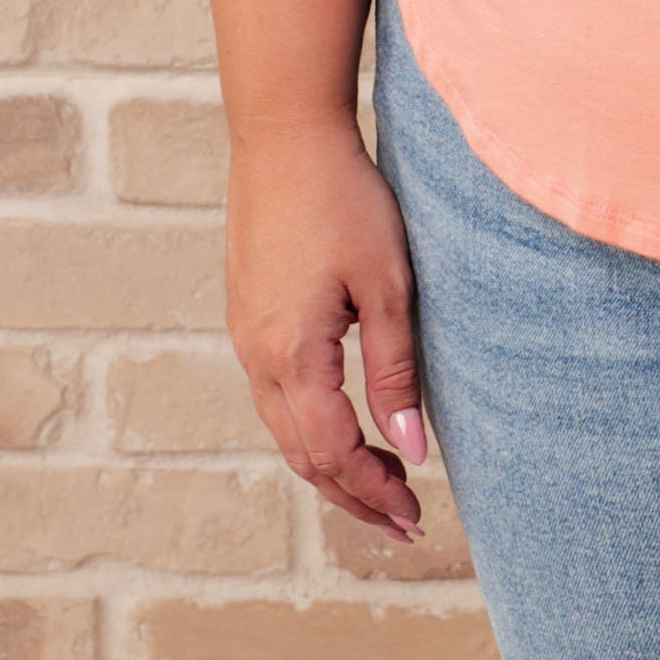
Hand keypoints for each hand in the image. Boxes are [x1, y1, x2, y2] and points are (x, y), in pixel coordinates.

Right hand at [225, 119, 427, 537]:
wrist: (284, 137)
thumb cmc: (345, 201)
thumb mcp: (388, 287)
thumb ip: (396, 373)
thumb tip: (412, 448)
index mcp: (291, 353)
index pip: (332, 451)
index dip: (374, 490)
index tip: (415, 513)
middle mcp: (256, 355)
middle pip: (302, 455)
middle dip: (353, 496)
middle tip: (404, 522)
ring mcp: (245, 337)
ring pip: (284, 431)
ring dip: (332, 467)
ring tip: (382, 487)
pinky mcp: (247, 318)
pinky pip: (275, 399)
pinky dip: (311, 430)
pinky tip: (345, 430)